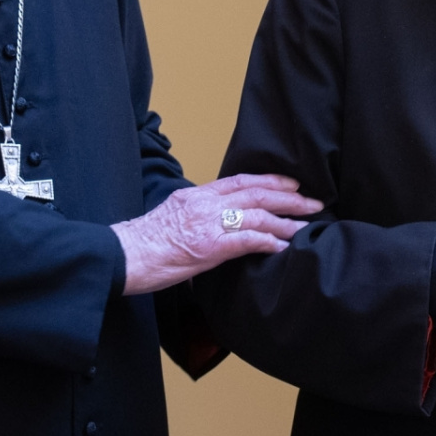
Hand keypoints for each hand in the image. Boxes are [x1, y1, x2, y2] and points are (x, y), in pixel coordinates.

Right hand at [113, 174, 321, 295]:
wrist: (122, 256)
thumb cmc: (142, 244)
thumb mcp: (173, 218)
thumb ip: (198, 215)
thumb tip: (218, 223)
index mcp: (196, 195)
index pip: (240, 181)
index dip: (270, 180)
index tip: (291, 183)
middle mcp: (205, 204)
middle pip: (256, 193)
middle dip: (289, 198)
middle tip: (313, 202)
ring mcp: (207, 224)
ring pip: (257, 216)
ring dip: (285, 223)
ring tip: (306, 229)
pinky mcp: (208, 247)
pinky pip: (246, 241)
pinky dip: (268, 242)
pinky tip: (283, 248)